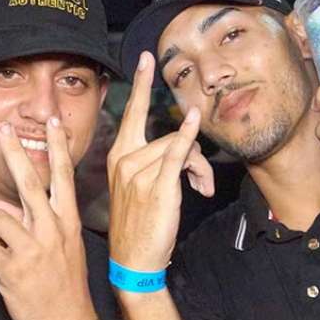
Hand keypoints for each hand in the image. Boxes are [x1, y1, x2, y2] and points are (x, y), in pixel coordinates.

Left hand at [0, 117, 94, 319]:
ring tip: (5, 249)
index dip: (57, 146)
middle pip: (28, 181)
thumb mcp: (67, 246)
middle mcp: (51, 229)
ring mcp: (31, 247)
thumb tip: (12, 205)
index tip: (53, 121)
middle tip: (2, 128)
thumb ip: (44, 221)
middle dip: (13, 151)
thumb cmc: (66, 282)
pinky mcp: (10, 266)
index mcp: (68, 222)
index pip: (64, 177)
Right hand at [107, 51, 213, 272]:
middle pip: (166, 132)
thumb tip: (184, 150)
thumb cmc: (140, 224)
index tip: (145, 59)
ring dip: (199, 167)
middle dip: (189, 143)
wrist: (133, 260)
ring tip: (201, 188)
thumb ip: (157, 161)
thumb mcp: (139, 187)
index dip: (139, 84)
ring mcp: (139, 171)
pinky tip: (194, 122)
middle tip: (187, 104)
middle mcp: (125, 159)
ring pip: (180, 148)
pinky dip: (188, 137)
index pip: (131, 113)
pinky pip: (176, 152)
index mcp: (118, 156)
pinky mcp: (157, 185)